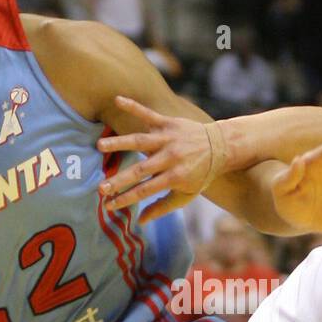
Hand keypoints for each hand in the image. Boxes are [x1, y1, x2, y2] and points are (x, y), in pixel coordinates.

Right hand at [97, 96, 226, 221]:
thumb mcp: (186, 195)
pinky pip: (149, 114)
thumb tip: (141, 221)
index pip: (146, 190)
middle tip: (100, 188)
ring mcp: (169, 138)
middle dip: (119, 180)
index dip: (126, 199)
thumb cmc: (200, 174)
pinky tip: (117, 100)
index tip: (108, 205)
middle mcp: (171, 157)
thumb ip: (162, 207)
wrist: (221, 146)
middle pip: (140, 170)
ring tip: (100, 146)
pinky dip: (134, 107)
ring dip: (120, 142)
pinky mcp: (169, 122)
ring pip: (140, 141)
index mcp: (175, 177)